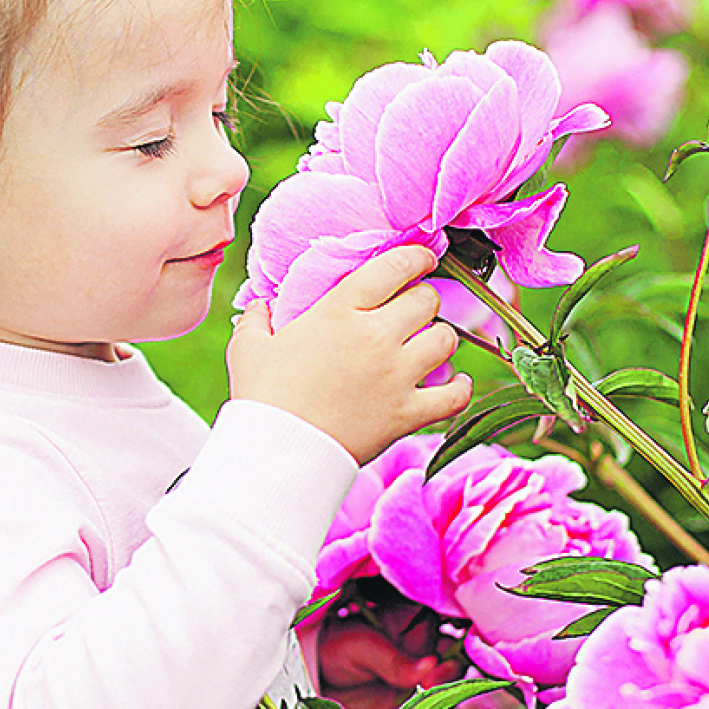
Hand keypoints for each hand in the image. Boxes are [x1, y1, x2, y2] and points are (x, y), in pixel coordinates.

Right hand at [228, 246, 471, 462]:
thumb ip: (257, 317)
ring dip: (439, 338)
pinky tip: (456, 383)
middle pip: (426, 300)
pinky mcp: (406, 413)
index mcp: (340, 310)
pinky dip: (460, 388)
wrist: (278, 451)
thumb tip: (261, 305)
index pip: (394, 267)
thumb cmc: (261, 395)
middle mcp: (376, 336)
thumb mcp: (248, 346)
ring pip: (446, 339)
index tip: (423, 259)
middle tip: (414, 308)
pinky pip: (454, 395)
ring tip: (428, 343)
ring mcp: (396, 375)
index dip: (416, 257)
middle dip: (423, 299)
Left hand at [316, 596, 466, 708]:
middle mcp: (424, 646)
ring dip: (449, 699)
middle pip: (456, 656)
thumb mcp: (362, 648)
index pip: (447, 623)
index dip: (451, 639)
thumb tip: (430, 665)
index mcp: (413, 620)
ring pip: (452, 684)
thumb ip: (394, 660)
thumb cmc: (335, 650)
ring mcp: (423, 674)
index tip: (439, 658)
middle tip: (430, 684)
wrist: (318, 682)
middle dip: (450, 672)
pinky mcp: (417, 700)